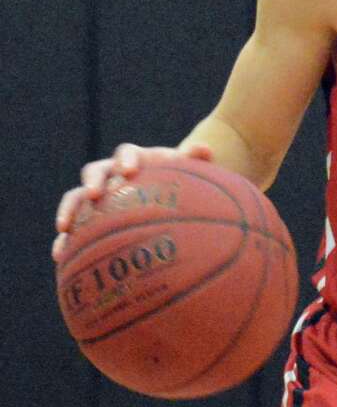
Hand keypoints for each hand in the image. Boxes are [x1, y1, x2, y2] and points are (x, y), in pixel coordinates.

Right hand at [52, 141, 212, 261]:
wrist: (165, 196)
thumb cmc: (179, 183)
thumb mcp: (187, 173)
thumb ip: (193, 161)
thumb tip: (206, 150)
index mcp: (135, 159)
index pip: (127, 153)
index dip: (126, 159)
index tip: (130, 170)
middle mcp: (111, 174)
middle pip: (95, 171)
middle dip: (93, 181)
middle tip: (95, 193)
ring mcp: (98, 195)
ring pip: (77, 198)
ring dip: (70, 210)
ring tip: (64, 227)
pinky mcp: (89, 217)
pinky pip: (74, 226)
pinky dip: (65, 239)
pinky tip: (60, 255)